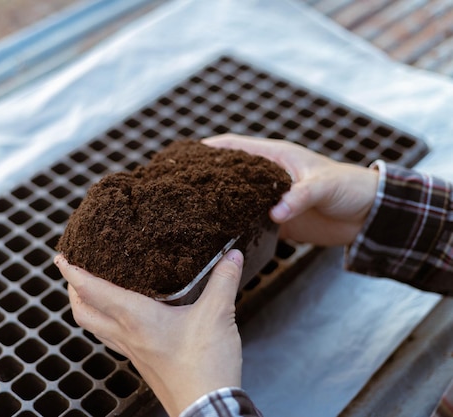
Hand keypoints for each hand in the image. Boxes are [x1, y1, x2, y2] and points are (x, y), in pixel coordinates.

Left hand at [55, 250, 244, 416]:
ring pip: (94, 328)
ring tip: (89, 291)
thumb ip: (223, 281)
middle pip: (83, 313)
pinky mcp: (141, 362)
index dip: (73, 273)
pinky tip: (122, 318)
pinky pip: (112, 339)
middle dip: (72, 291)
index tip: (61, 258)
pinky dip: (106, 323)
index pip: (93, 291)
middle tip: (72, 271)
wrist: (206, 407)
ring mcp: (132, 351)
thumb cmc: (205, 365)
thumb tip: (231, 256)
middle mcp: (127, 335)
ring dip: (86, 308)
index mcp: (136, 318)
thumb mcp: (217, 315)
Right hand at [202, 134, 378, 245]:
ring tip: (191, 212)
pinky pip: (251, 223)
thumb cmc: (349, 188)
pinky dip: (236, 227)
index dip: (210, 149)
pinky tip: (219, 234)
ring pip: (236, 200)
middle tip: (180, 186)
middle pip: (230, 175)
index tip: (185, 155)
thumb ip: (298, 197)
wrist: (368, 216)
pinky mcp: (277, 221)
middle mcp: (267, 177)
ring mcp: (270, 199)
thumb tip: (274, 214)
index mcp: (275, 157)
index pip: (235, 147)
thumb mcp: (323, 186)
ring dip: (219, 205)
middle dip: (206, 178)